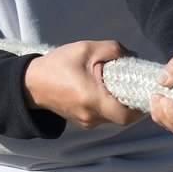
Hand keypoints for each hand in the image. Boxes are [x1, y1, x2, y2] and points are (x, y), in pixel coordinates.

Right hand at [22, 40, 143, 128]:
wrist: (31, 83)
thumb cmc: (57, 65)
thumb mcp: (85, 49)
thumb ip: (113, 50)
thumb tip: (133, 55)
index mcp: (92, 99)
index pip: (126, 116)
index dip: (139, 107)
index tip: (142, 91)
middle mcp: (91, 116)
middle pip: (121, 117)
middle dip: (129, 102)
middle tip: (131, 84)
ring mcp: (86, 122)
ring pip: (112, 117)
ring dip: (117, 103)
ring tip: (115, 85)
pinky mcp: (81, 121)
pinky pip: (102, 116)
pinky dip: (107, 105)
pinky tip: (102, 90)